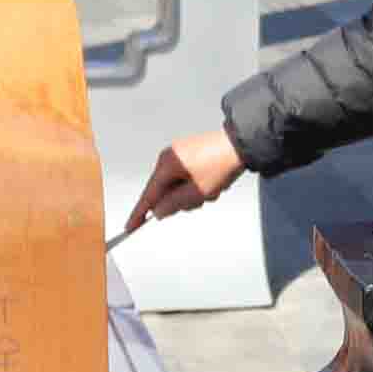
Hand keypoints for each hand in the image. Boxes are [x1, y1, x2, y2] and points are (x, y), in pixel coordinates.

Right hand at [123, 127, 249, 236]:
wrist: (242, 144)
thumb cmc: (221, 165)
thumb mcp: (196, 192)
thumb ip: (173, 205)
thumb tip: (157, 211)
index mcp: (166, 165)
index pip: (148, 195)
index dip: (139, 214)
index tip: (130, 227)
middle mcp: (169, 157)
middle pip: (164, 192)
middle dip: (182, 201)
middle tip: (201, 199)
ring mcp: (180, 155)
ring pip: (177, 187)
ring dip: (193, 194)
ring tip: (212, 188)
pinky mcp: (190, 155)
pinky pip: (186, 178)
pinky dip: (197, 185)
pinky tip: (213, 182)